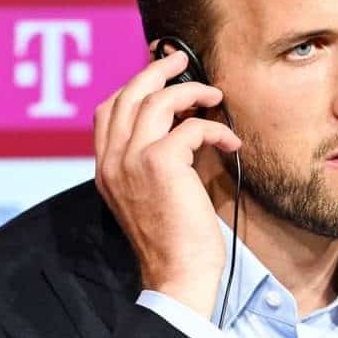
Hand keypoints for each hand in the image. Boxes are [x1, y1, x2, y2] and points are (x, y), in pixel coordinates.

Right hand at [94, 49, 240, 319]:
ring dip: (191, 91)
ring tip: (215, 96)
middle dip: (157, 70)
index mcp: (106, 168)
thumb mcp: (151, 196)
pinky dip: (215, 128)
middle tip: (182, 60)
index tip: (160, 76)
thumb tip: (182, 125)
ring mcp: (132, 160)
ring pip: (157, 100)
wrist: (177, 276)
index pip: (108, 110)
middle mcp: (112, 160)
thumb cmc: (174, 242)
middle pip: (128, 94)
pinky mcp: (160, 163)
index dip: (134, 86)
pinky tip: (231, 141)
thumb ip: (154, 162)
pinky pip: (190, 126)